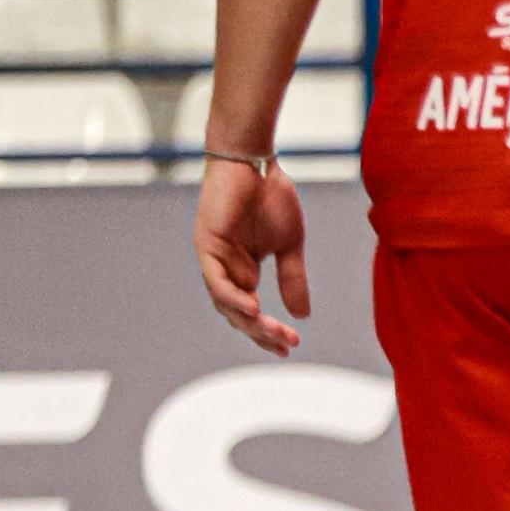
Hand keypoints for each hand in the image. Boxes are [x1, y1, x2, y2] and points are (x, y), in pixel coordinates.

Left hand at [195, 159, 313, 356]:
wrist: (255, 163)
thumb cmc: (271, 197)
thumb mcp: (290, 245)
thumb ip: (292, 278)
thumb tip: (302, 314)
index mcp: (243, 271)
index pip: (251, 312)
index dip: (268, 332)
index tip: (290, 347)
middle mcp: (226, 270)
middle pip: (238, 314)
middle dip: (261, 332)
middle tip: (286, 344)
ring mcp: (214, 260)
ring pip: (227, 303)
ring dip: (249, 320)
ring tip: (274, 332)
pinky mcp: (207, 246)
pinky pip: (216, 281)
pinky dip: (232, 297)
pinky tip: (252, 307)